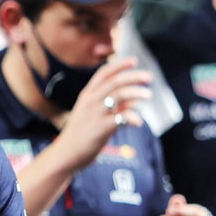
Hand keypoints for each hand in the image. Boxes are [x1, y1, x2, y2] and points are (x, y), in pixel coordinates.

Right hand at [54, 58, 152, 172]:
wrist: (66, 154)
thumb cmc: (81, 135)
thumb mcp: (93, 116)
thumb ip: (113, 106)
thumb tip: (135, 100)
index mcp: (87, 95)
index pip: (104, 73)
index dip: (120, 65)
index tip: (134, 61)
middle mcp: (91, 101)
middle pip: (115, 81)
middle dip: (133, 77)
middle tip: (149, 77)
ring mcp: (96, 113)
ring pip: (120, 95)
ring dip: (137, 93)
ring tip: (148, 95)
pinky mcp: (102, 128)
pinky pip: (123, 118)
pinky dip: (133, 118)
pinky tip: (138, 122)